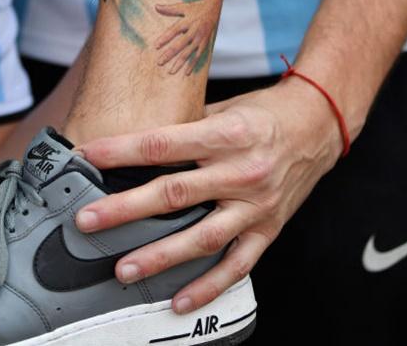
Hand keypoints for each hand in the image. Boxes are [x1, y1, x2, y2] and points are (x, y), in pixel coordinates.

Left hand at [74, 79, 342, 313]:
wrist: (319, 124)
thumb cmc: (264, 111)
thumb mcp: (223, 107)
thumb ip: (184, 126)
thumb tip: (137, 141)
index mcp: (226, 134)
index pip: (162, 144)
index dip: (121, 152)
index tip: (87, 156)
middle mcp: (241, 171)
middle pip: (174, 194)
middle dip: (125, 209)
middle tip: (88, 220)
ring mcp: (256, 205)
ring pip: (202, 237)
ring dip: (159, 256)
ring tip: (124, 268)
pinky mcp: (269, 229)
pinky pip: (237, 264)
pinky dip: (208, 286)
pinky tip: (179, 300)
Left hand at [155, 0, 220, 74]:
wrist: (214, 8)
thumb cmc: (196, 7)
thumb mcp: (183, 7)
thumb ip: (169, 9)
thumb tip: (155, 6)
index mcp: (187, 22)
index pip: (174, 31)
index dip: (165, 38)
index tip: (156, 46)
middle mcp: (194, 31)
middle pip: (180, 45)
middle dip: (169, 54)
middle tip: (159, 62)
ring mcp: (200, 39)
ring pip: (188, 53)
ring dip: (179, 63)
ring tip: (171, 71)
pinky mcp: (204, 43)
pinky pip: (197, 56)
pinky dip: (192, 64)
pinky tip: (186, 72)